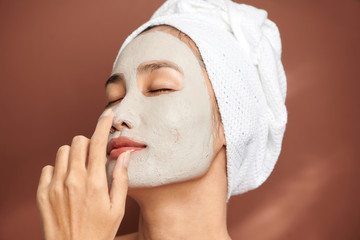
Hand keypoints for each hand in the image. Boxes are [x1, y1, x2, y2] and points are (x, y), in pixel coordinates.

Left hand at [37, 109, 129, 239]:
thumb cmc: (98, 232)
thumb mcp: (117, 208)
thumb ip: (120, 178)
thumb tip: (124, 154)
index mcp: (94, 183)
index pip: (98, 143)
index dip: (104, 124)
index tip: (108, 114)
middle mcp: (72, 180)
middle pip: (78, 141)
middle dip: (88, 142)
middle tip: (94, 155)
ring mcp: (55, 186)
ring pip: (63, 151)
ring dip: (74, 154)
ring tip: (80, 170)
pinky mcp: (43, 193)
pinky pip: (48, 167)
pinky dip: (58, 169)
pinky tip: (66, 182)